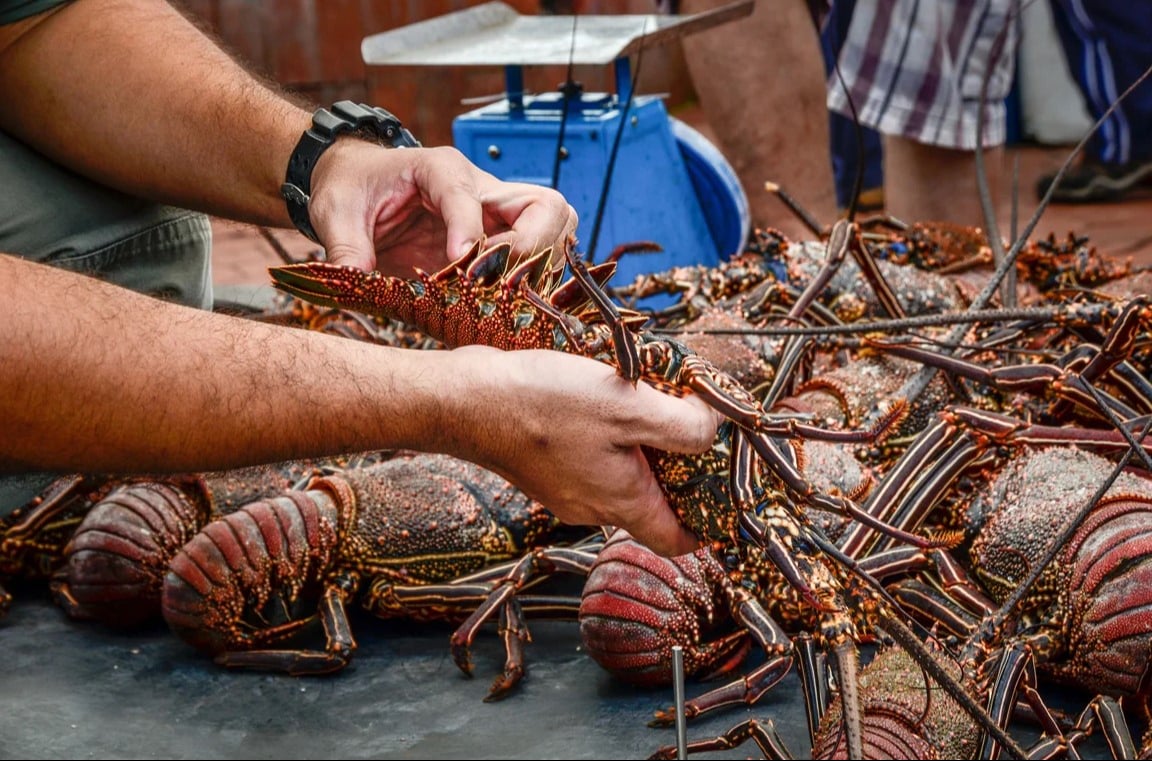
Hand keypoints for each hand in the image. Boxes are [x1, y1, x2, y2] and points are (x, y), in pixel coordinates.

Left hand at [306, 140, 577, 276]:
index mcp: (440, 168)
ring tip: (504, 293)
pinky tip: (505, 301)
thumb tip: (353, 279)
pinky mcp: (497, 240)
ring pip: (555, 228)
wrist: (357, 184)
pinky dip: (534, 279)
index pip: (471, 196)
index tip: (460, 264)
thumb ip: (346, 245)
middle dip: (532, 246)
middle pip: (544, 206)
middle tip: (497, 279)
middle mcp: (481, 187)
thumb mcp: (335, 213)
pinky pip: (539, 254)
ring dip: (539, 265)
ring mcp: (495, 215)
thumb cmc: (351, 189)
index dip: (470, 232)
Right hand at [433, 347, 723, 556]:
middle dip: (677, 469)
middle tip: (692, 424)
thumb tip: (712, 428)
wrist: (465, 400)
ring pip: (620, 477)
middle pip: (651, 503)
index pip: (677, 541)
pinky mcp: (542, 463)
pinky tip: (602, 396)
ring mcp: (564, 487)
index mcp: (622, 503)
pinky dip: (607, 433)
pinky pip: (589, 457)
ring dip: (640, 445)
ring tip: (647, 399)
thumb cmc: (543, 406)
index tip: (724, 497)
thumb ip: (683, 426)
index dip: (707, 526)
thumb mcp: (630, 408)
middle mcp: (593, 505)